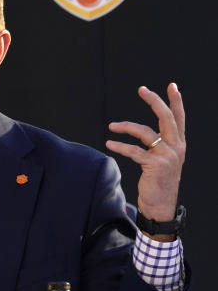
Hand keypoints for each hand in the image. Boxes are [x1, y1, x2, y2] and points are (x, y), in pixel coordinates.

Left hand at [106, 83, 185, 229]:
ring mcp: (168, 156)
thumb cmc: (159, 181)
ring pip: (146, 132)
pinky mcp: (156, 166)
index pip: (179, 118)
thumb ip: (160, 145)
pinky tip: (110, 143)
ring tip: (112, 126)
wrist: (161, 205)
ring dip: (126, 126)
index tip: (172, 85)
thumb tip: (147, 132)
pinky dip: (120, 145)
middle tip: (142, 89)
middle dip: (154, 101)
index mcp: (179, 144)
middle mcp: (176, 148)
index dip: (176, 101)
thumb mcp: (164, 160)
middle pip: (166, 118)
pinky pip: (134, 151)